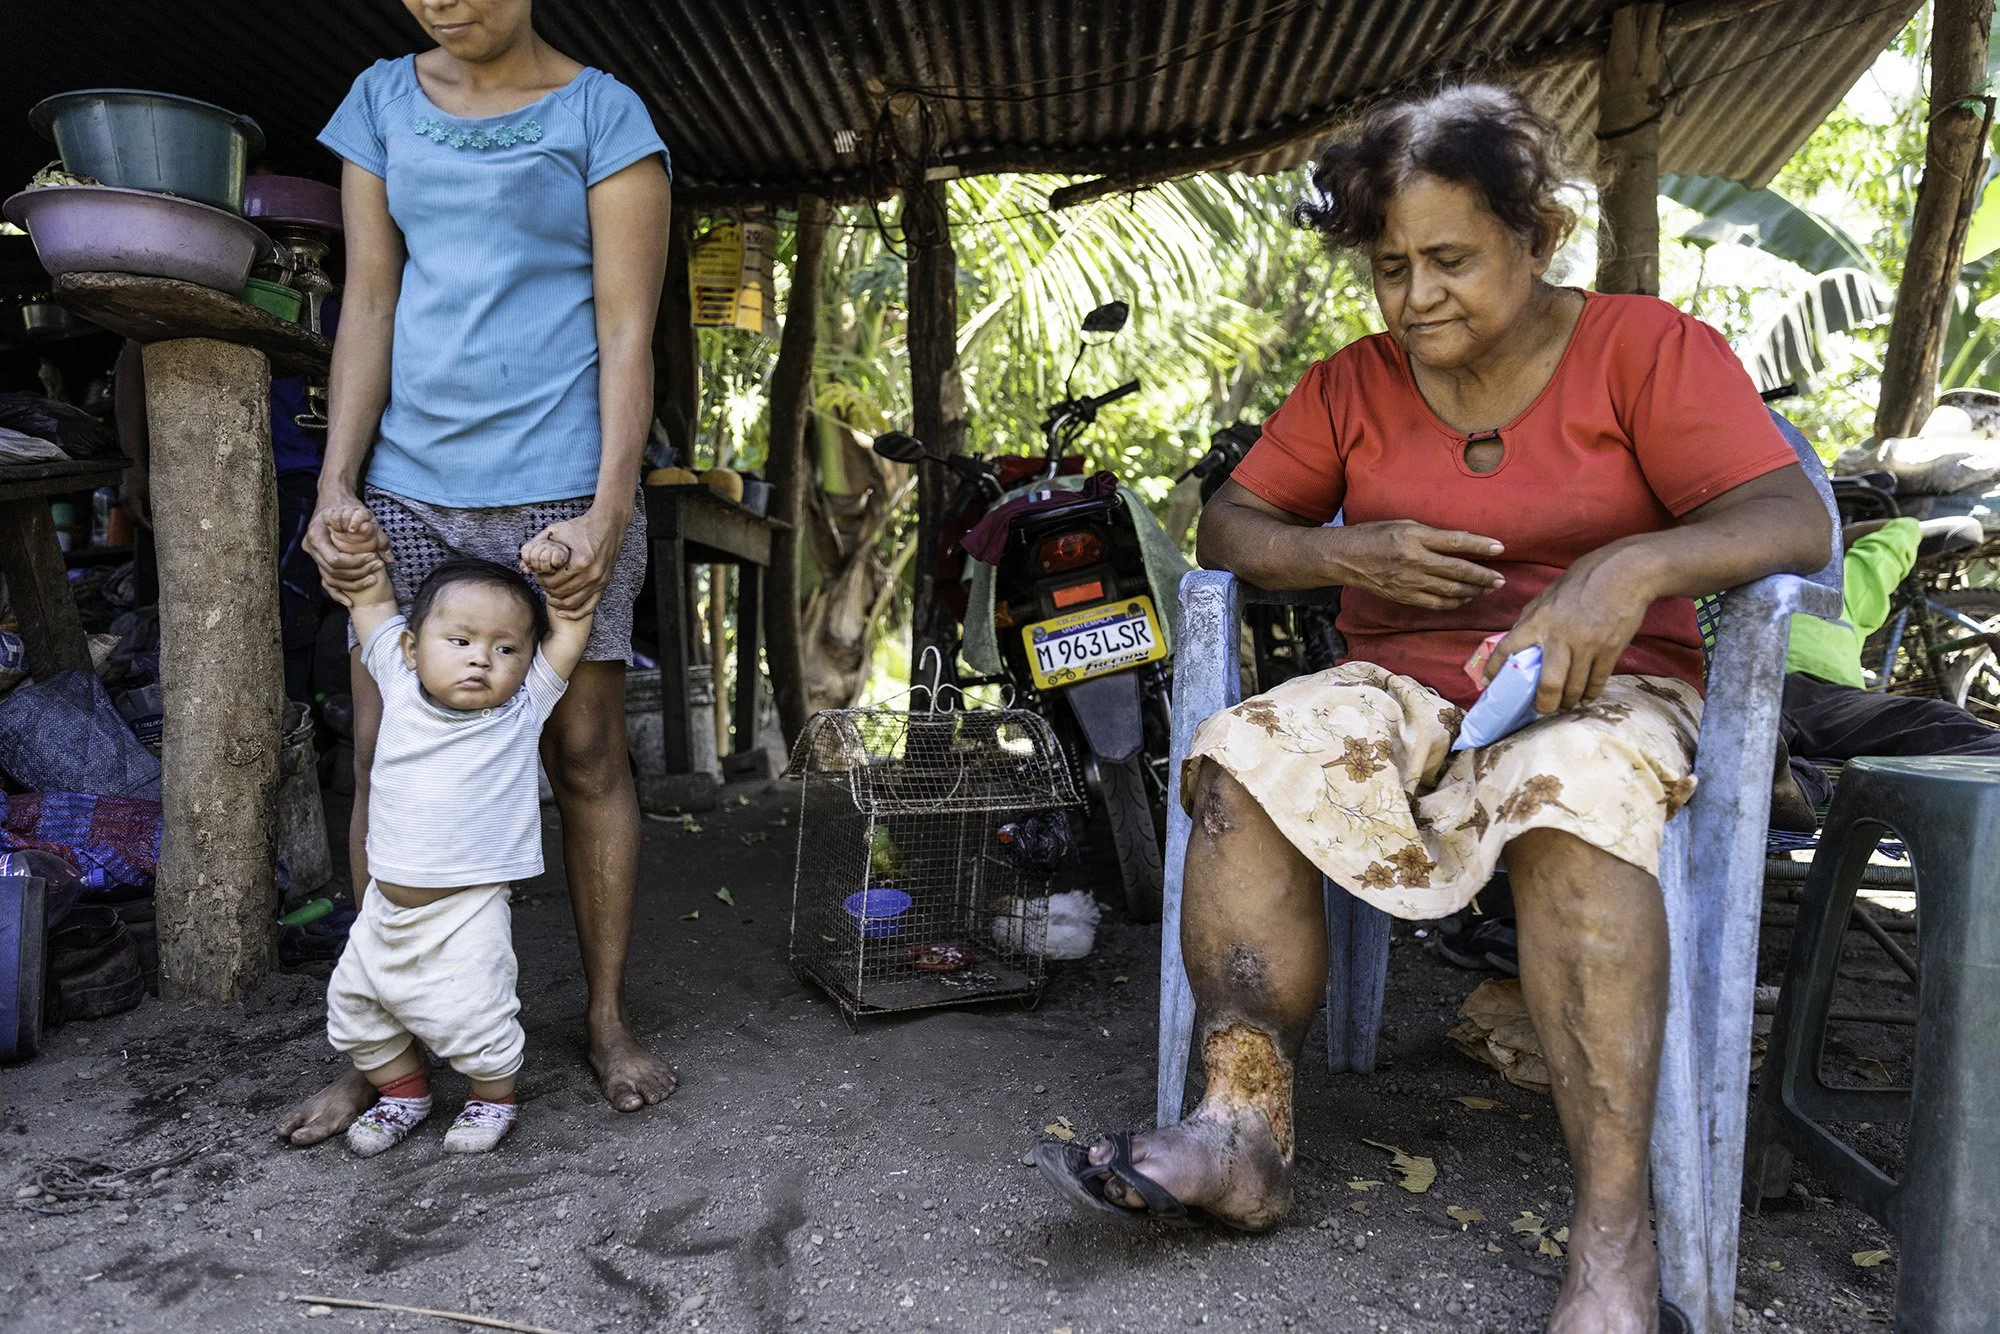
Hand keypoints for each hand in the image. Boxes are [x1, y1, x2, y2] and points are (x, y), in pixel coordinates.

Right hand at [305, 491, 390, 600]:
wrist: (333, 498)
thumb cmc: (348, 506)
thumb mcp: (364, 516)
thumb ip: (378, 537)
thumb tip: (388, 559)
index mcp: (317, 535)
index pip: (335, 559)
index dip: (356, 564)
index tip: (373, 558)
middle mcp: (311, 547)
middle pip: (333, 572)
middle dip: (357, 573)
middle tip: (377, 567)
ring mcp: (313, 555)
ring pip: (329, 579)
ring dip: (352, 583)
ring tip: (372, 579)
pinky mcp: (319, 561)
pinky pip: (326, 581)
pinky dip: (337, 593)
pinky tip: (349, 602)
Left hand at [524, 505, 623, 618]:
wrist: (608, 524)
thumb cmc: (581, 526)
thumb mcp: (556, 530)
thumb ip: (537, 544)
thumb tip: (524, 563)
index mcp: (579, 562)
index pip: (553, 582)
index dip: (541, 581)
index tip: (538, 575)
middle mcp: (591, 574)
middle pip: (561, 593)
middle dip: (547, 590)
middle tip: (542, 583)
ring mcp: (599, 581)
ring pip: (572, 602)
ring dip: (558, 601)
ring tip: (550, 594)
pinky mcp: (604, 584)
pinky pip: (589, 606)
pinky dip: (575, 613)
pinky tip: (563, 613)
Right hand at [1332, 520, 1505, 609]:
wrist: (1346, 558)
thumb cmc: (1374, 535)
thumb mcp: (1404, 524)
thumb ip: (1432, 534)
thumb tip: (1463, 541)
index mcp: (1414, 537)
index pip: (1456, 542)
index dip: (1480, 546)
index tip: (1500, 548)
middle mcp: (1414, 560)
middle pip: (1458, 571)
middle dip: (1483, 576)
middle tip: (1501, 579)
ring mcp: (1409, 581)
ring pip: (1450, 590)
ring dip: (1473, 591)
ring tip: (1488, 589)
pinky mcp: (1404, 596)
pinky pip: (1436, 604)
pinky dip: (1454, 603)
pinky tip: (1465, 599)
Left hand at [1485, 544, 1658, 711]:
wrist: (1626, 571)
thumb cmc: (1584, 580)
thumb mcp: (1548, 594)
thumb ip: (1531, 618)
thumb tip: (1515, 638)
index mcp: (1540, 620)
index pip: (1509, 648)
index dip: (1494, 668)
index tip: (1488, 683)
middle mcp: (1560, 636)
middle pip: (1548, 685)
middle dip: (1544, 705)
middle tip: (1541, 709)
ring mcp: (1587, 645)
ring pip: (1574, 689)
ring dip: (1568, 702)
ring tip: (1564, 704)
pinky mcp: (1610, 650)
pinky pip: (1597, 682)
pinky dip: (1590, 695)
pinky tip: (1585, 698)